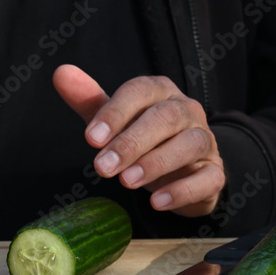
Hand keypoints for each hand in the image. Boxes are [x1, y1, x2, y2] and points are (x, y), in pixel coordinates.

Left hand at [53, 65, 224, 216]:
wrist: (183, 170)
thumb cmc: (144, 139)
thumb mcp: (114, 120)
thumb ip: (90, 101)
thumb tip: (61, 73)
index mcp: (160, 93)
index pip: (139, 92)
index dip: (115, 113)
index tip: (91, 138)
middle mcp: (187, 111)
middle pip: (165, 117)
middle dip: (131, 142)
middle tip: (102, 167)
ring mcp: (205, 141)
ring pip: (189, 144)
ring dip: (156, 163)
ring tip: (126, 182)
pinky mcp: (214, 173)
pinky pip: (207, 178)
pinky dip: (182, 190)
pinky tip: (157, 201)